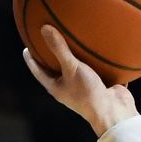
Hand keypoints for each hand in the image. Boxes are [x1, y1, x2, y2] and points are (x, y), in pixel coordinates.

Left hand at [23, 25, 138, 136]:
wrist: (113, 112)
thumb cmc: (88, 93)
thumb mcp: (71, 68)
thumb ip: (59, 49)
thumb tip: (44, 29)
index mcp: (56, 88)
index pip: (38, 71)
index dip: (31, 60)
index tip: (26, 48)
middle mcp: (68, 88)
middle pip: (55, 70)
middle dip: (51, 57)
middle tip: (47, 41)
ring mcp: (83, 88)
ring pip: (76, 70)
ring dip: (74, 57)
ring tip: (71, 41)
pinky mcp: (99, 85)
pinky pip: (95, 70)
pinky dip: (94, 60)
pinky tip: (97, 49)